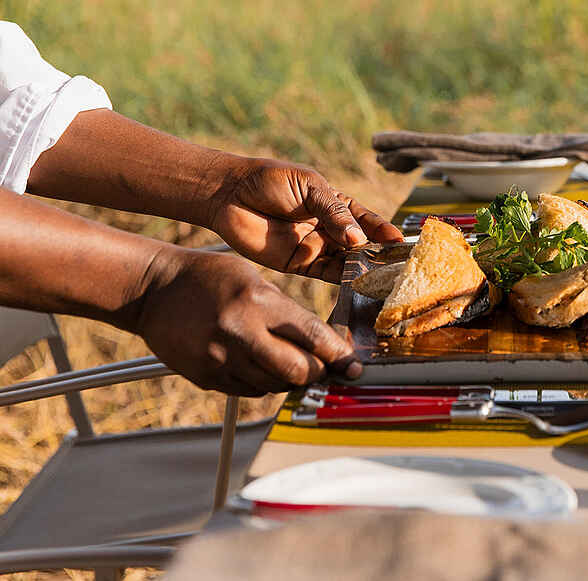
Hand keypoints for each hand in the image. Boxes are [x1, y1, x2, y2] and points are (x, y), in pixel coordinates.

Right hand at [136, 247, 361, 395]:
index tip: (352, 366)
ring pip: (275, 385)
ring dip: (289, 379)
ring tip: (288, 362)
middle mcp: (240, 334)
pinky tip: (259, 365)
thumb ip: (285, 311)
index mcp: (257, 302)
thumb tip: (321, 343)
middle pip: (297, 371)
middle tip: (323, 367)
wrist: (154, 291)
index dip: (338, 355)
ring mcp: (220, 359)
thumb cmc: (209, 278)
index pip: (311, 336)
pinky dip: (263, 383)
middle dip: (317, 372)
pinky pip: (249, 391)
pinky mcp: (206, 377)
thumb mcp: (253, 279)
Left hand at [208, 158, 402, 281]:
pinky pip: (326, 275)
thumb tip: (359, 239)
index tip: (401, 241)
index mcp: (336, 205)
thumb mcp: (309, 188)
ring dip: (363, 269)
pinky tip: (356, 282)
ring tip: (380, 276)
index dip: (384, 231)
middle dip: (378, 254)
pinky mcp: (299, 264)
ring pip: (347, 262)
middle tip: (397, 265)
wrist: (229, 195)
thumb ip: (334, 213)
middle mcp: (329, 229)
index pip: (367, 220)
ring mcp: (316, 247)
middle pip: (361, 245)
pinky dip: (342, 280)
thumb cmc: (269, 181)